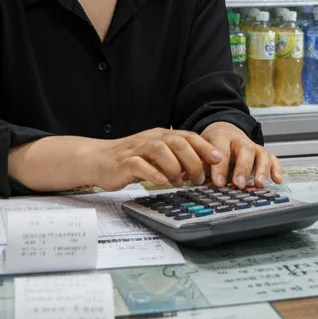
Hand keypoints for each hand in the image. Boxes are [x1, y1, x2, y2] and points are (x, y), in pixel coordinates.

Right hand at [82, 128, 223, 190]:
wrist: (99, 160)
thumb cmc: (131, 159)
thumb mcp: (156, 156)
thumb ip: (176, 159)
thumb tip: (200, 171)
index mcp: (161, 136)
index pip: (187, 136)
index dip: (204, 146)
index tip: (218, 158)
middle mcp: (151, 139)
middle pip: (177, 142)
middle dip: (192, 160)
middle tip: (198, 179)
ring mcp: (137, 149)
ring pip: (161, 150)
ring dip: (174, 167)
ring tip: (180, 182)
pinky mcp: (125, 162)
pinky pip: (140, 165)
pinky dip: (152, 172)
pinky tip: (160, 181)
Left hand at [201, 121, 283, 188]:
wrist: (222, 130)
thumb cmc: (211, 146)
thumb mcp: (202, 150)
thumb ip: (201, 164)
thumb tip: (196, 181)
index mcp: (221, 137)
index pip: (221, 150)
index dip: (220, 167)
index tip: (218, 183)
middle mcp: (239, 140)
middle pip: (245, 150)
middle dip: (242, 168)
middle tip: (239, 184)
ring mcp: (253, 146)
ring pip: (261, 153)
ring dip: (261, 169)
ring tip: (259, 184)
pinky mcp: (262, 153)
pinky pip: (272, 158)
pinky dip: (276, 169)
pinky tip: (277, 180)